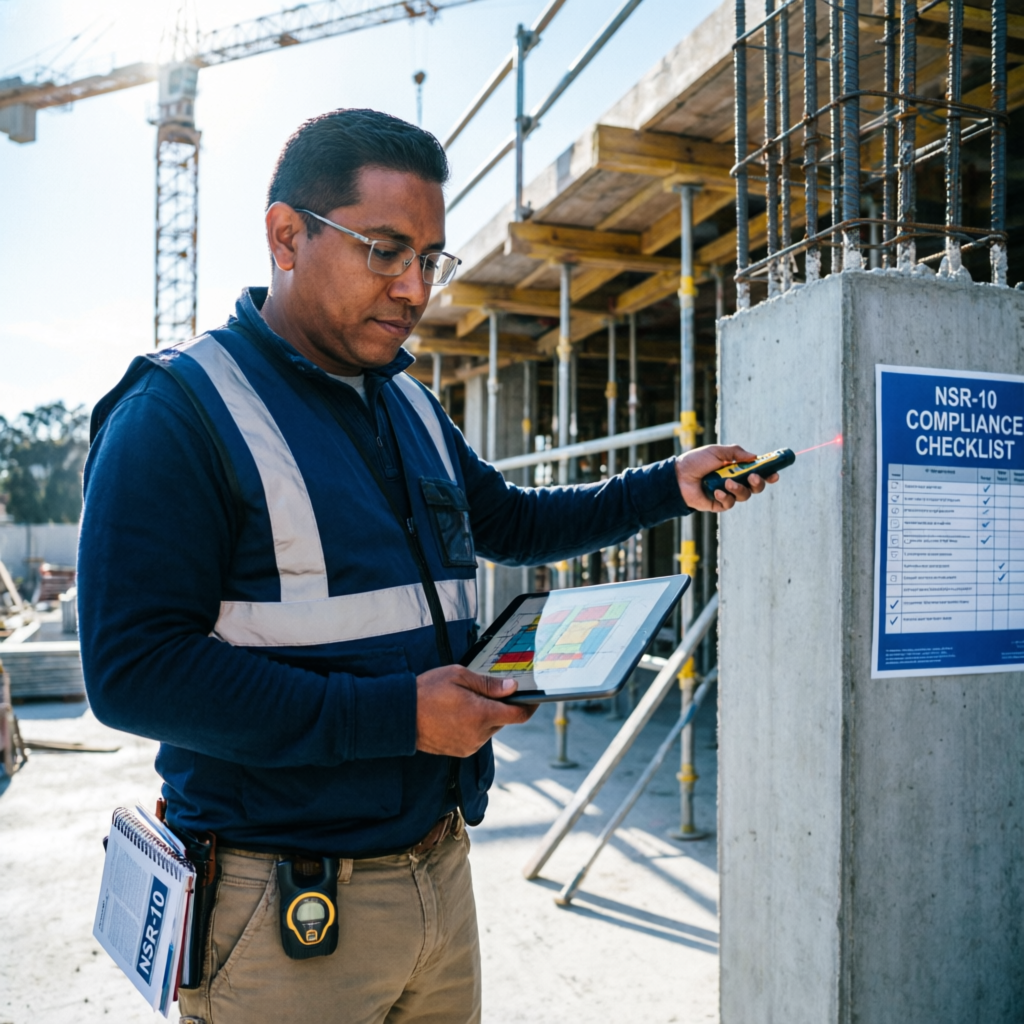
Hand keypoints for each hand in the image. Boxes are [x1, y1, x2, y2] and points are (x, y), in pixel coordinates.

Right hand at [416, 665, 536, 757]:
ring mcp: (469, 745)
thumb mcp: (458, 676)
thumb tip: (512, 687)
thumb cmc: (427, 691)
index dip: (529, 706)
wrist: (400, 716)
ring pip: (489, 729)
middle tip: (482, 691)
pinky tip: (456, 715)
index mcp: (481, 714)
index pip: (518, 715)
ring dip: (485, 716)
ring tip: (462, 702)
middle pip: (503, 720)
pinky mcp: (461, 752)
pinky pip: (477, 737)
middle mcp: (479, 734)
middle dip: (499, 706)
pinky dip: (474, 726)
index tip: (533, 699)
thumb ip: (488, 684)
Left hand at [674, 444, 778, 512]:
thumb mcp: (716, 451)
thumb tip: (755, 457)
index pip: (757, 472)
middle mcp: (734, 481)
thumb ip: (735, 452)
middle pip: (755, 487)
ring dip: (739, 489)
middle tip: (755, 477)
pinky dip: (725, 497)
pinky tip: (717, 491)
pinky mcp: (718, 504)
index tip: (775, 473)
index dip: (768, 473)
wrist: (677, 476)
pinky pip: (729, 504)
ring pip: (744, 496)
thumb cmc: (695, 462)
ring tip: (727, 482)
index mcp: (736, 468)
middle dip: (759, 483)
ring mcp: (727, 493)